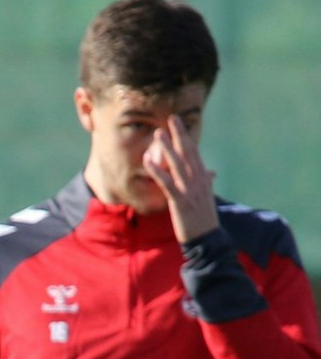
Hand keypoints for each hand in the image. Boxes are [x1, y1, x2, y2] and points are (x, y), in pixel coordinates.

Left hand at [143, 115, 218, 242]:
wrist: (208, 240)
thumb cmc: (204, 220)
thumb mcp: (207, 198)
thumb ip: (206, 183)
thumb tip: (210, 174)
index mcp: (204, 179)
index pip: (195, 154)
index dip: (186, 138)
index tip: (178, 125)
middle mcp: (199, 181)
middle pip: (188, 153)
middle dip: (179, 135)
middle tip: (171, 118)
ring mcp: (190, 191)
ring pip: (178, 165)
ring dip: (167, 148)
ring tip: (157, 134)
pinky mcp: (180, 202)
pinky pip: (167, 184)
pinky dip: (158, 172)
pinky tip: (148, 162)